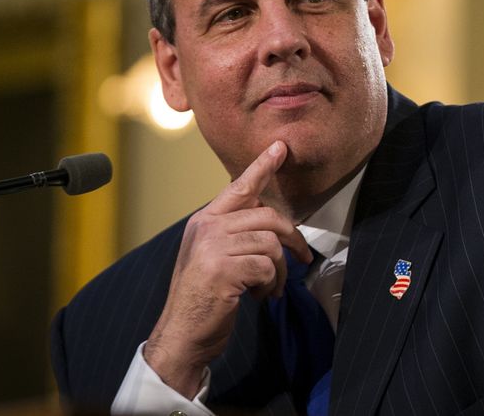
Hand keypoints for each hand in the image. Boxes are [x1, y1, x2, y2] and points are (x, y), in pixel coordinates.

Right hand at [144, 140, 312, 397]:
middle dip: (292, 238)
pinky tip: (260, 296)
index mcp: (205, 221)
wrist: (181, 335)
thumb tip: (271, 226)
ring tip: (270, 287)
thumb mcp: (211, 257)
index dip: (262, 166)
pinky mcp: (224, 269)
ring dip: (279, 270)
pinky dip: (270, 284)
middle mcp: (208, 227)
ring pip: (271, 243)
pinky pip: (267, 266)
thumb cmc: (202, 298)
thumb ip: (233, 235)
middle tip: (302, 258)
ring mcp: (214, 247)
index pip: (239, 187)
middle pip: (268, 217)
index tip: (280, 148)